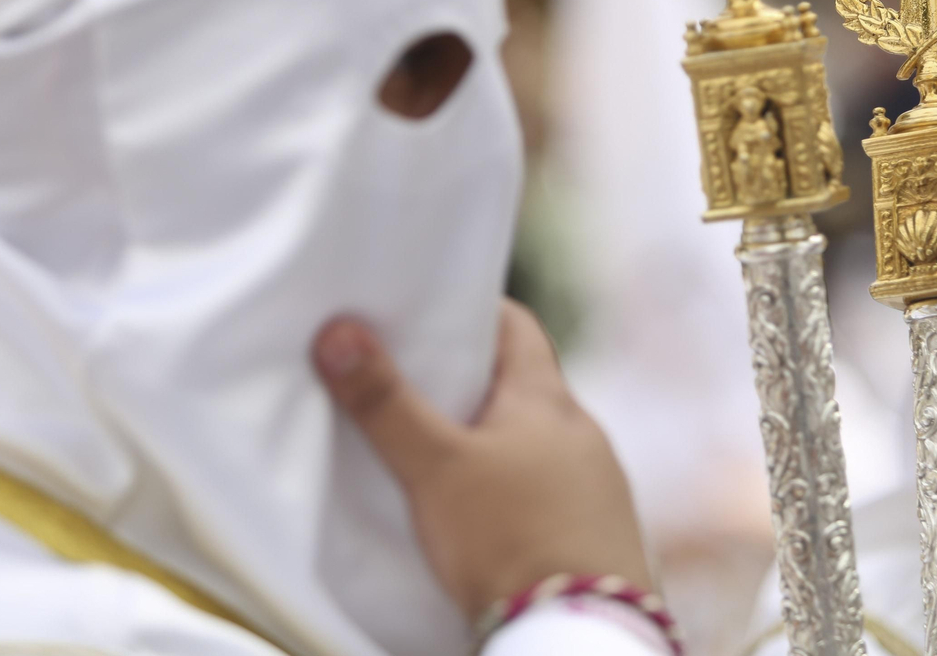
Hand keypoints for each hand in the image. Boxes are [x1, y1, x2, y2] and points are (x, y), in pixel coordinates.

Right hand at [312, 300, 652, 618]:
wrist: (580, 630)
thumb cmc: (510, 537)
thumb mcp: (435, 468)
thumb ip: (386, 405)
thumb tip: (338, 333)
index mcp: (548, 398)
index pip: (516, 325)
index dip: (475, 312)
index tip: (432, 314)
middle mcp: (582, 430)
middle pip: (524, 384)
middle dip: (474, 382)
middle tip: (418, 387)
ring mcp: (597, 481)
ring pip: (538, 440)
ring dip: (497, 440)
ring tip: (444, 454)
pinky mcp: (598, 529)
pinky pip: (551, 489)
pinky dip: (517, 487)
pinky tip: (487, 513)